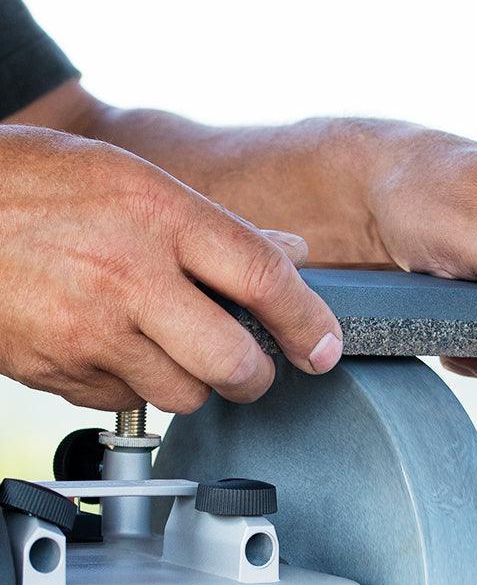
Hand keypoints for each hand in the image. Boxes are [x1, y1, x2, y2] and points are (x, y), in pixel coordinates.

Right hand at [0, 126, 341, 412]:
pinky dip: (138, 386)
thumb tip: (288, 253)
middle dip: (258, 374)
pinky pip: (125, 402)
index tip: (324, 346)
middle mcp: (129, 278)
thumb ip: (220, 226)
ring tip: (179, 347)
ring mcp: (88, 330)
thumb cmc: (44, 184)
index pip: (263, 279)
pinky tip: (123, 349)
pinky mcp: (54, 370)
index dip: (308, 321)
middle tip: (256, 364)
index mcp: (161, 218)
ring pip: (183, 395)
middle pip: (232, 361)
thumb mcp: (140, 181)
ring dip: (197, 381)